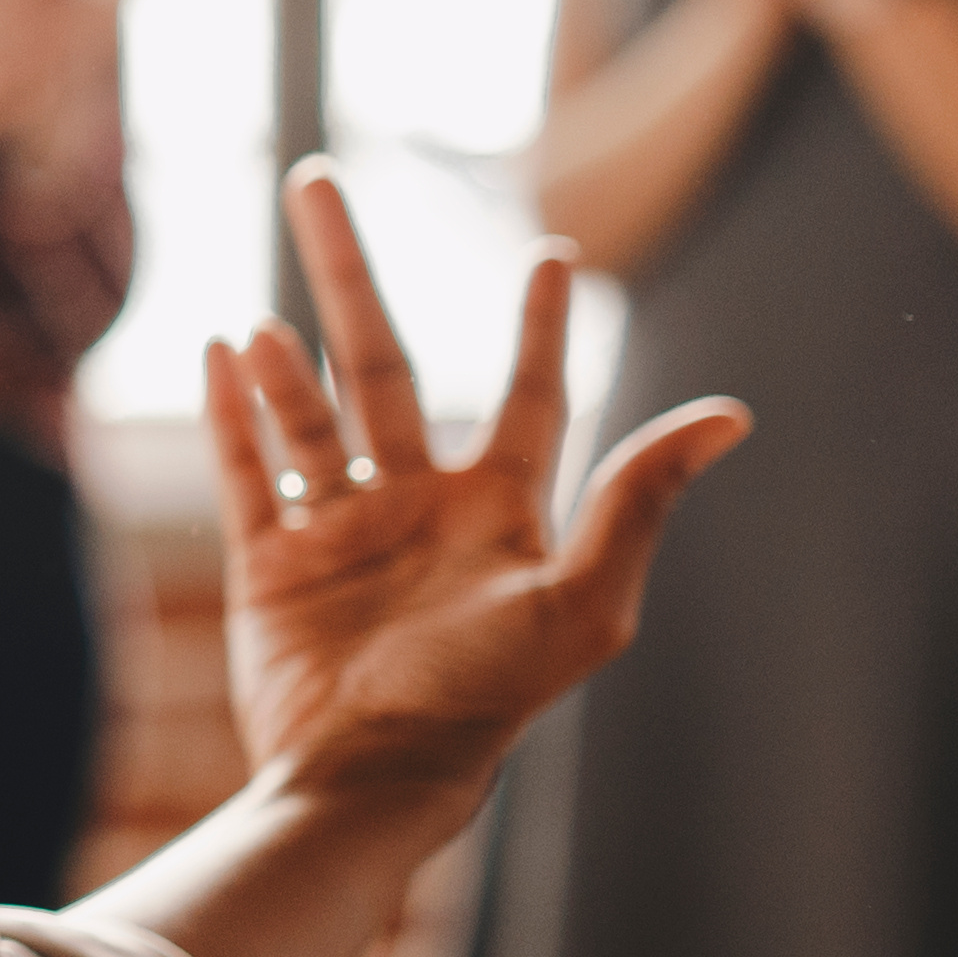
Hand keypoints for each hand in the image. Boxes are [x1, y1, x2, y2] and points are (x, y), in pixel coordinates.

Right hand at [199, 167, 748, 810]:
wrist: (368, 776)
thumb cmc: (486, 698)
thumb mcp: (584, 601)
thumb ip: (639, 500)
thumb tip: (734, 414)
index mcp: (497, 511)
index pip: (524, 395)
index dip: (536, 325)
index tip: (550, 252)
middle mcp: (417, 507)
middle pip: (378, 363)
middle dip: (348, 272)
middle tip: (315, 180)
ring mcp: (339, 531)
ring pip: (306, 412)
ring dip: (286, 358)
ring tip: (268, 320)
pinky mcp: (272, 563)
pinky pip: (246, 469)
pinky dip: (229, 412)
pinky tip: (223, 351)